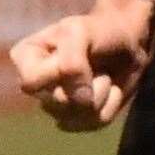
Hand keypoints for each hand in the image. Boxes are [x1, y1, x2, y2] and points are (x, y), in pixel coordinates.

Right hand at [11, 3, 153, 131]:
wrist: (128, 40)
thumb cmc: (98, 31)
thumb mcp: (80, 33)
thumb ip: (71, 63)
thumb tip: (80, 101)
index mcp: (26, 58)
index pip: (30, 82)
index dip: (59, 72)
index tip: (77, 50)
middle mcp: (37, 85)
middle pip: (55, 105)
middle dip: (85, 83)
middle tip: (94, 61)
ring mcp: (57, 105)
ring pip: (76, 117)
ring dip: (100, 92)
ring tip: (102, 71)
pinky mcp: (79, 118)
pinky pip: (95, 123)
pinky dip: (111, 102)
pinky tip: (111, 86)